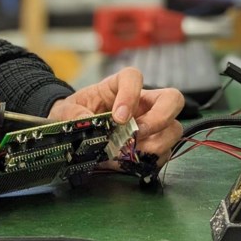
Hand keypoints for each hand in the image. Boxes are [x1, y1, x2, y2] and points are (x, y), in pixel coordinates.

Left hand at [48, 67, 183, 165]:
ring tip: (132, 152)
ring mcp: (151, 124)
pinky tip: (132, 162)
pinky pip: (164, 153)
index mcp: (120, 86)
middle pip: (172, 99)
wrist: (77, 132)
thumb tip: (85, 122)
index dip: (131, 94)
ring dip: (157, 143)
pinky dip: (151, 160)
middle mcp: (142, 103)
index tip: (118, 117)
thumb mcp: (67, 110)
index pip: (134, 77)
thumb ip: (73, 113)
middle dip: (161, 117)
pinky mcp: (152, 145)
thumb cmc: (76, 113)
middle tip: (138, 133)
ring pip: (174, 129)